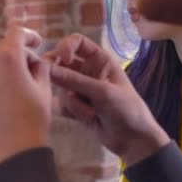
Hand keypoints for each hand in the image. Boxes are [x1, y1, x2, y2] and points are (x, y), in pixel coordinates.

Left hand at [0, 26, 51, 166]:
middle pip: (4, 49)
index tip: (37, 42)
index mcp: (8, 57)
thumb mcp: (44, 87)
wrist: (14, 150)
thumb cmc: (33, 118)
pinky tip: (5, 103)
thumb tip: (35, 61)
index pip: (17, 33)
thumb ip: (40, 66)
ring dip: (5, 71)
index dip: (30, 35)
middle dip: (19, 56)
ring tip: (19, 91)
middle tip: (33, 71)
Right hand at [48, 33, 169, 165]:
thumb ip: (74, 80)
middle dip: (57, 72)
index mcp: (100, 59)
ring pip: (61, 86)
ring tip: (91, 113)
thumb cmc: (126, 109)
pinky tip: (86, 119)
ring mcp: (81, 89)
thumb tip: (48, 68)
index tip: (62, 58)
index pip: (77, 42)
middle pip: (61, 62)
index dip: (65, 47)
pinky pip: (61, 104)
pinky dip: (70, 111)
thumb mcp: (103, 92)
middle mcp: (88, 71)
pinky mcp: (76, 106)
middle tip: (49, 79)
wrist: (133, 140)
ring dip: (73, 101)